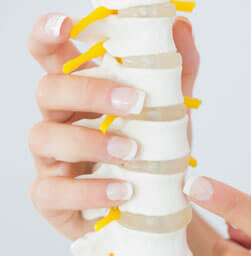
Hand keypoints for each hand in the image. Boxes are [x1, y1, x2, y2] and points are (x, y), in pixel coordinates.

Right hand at [28, 13, 199, 239]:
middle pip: (48, 90)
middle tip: (135, 103)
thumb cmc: (153, 158)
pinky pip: (51, 192)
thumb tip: (181, 24)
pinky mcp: (52, 199)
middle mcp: (60, 123)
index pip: (51, 58)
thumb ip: (177, 73)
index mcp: (82, 98)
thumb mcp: (171, 116)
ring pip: (43, 137)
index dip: (48, 36)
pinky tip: (121, 192)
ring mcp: (52, 162)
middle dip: (89, 92)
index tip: (67, 25)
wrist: (154, 208)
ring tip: (131, 152)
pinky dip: (88, 191)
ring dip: (89, 142)